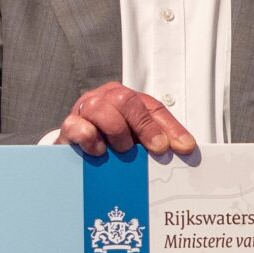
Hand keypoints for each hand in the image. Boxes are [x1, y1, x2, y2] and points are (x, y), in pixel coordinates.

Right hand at [57, 82, 195, 157]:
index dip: (171, 128)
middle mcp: (109, 99)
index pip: (154, 109)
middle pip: (128, 102)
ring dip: (116, 131)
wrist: (78, 148)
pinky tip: (99, 150)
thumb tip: (182, 153)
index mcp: (130, 101)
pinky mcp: (70, 126)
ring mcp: (87, 109)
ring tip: (122, 150)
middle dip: (145, 127)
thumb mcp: (137, 141)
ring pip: (101, 108)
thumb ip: (155, 144)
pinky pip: (76, 125)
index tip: (183, 147)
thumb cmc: (111, 143)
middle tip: (156, 149)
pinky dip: (90, 138)